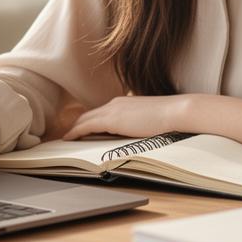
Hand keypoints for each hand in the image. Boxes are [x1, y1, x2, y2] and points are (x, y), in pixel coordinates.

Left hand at [61, 94, 185, 140]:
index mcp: (124, 103)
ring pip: (85, 119)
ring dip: (74, 128)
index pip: (101, 112)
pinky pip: (87, 126)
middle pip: (89, 114)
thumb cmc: (169, 118)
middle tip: (66, 134)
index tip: (80, 129)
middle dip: (76, 124)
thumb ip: (137, 124)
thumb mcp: (149, 120)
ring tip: (65, 138)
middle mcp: (115, 103)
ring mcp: (113, 110)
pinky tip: (69, 138)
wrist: (176, 112)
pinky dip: (76, 131)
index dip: (88, 120)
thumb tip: (133, 133)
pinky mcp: (112, 120)